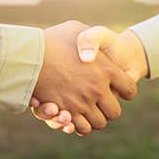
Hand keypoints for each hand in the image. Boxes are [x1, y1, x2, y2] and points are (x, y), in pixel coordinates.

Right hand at [32, 21, 137, 135]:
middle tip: (101, 102)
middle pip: (115, 111)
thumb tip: (94, 55)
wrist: (29, 54)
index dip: (125, 89)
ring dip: (95, 118)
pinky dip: (80, 126)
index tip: (118, 88)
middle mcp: (98, 89)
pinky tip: (74, 116)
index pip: (129, 89)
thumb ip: (91, 39)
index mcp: (107, 70)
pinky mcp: (67, 114)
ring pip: (100, 123)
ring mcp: (82, 103)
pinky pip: (82, 128)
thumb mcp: (76, 29)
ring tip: (87, 109)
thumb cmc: (52, 39)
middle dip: (109, 108)